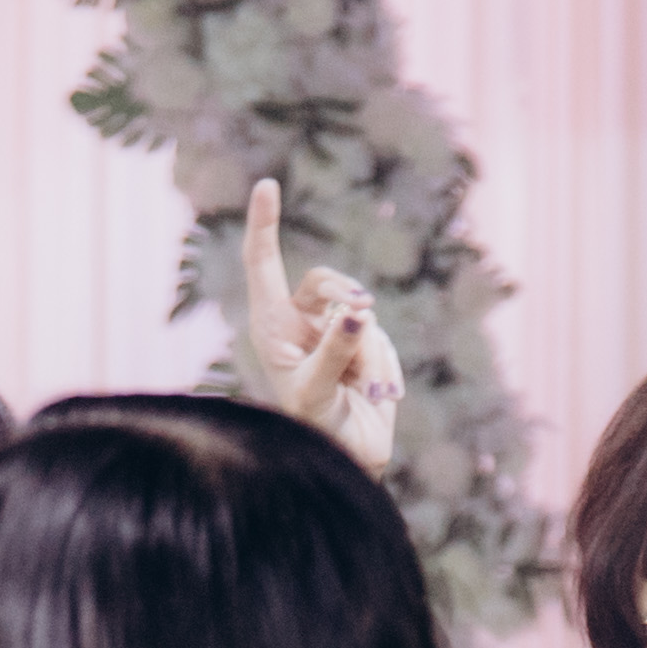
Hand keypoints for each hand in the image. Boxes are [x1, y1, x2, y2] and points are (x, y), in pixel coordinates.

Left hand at [238, 178, 400, 471]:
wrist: (350, 463)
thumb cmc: (317, 433)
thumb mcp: (317, 392)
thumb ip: (335, 351)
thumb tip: (357, 314)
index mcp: (270, 326)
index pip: (263, 264)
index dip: (265, 224)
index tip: (267, 184)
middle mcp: (298, 324)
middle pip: (326, 282)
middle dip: (345, 298)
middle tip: (359, 319)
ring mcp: (332, 334)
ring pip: (361, 312)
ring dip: (367, 353)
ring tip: (361, 390)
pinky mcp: (362, 346)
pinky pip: (380, 336)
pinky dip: (383, 365)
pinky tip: (378, 394)